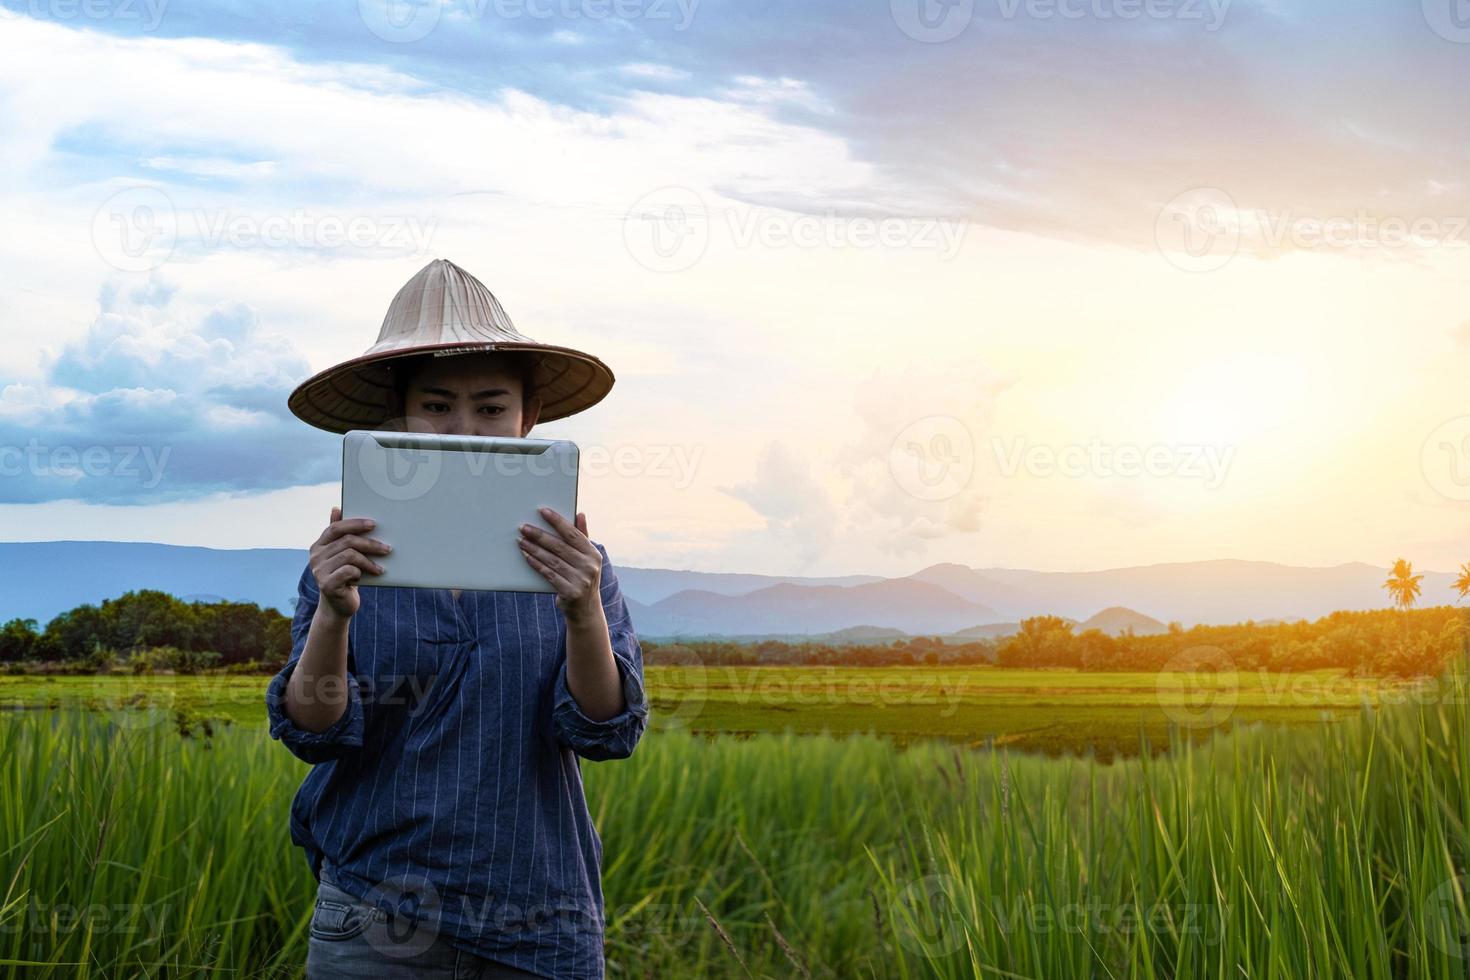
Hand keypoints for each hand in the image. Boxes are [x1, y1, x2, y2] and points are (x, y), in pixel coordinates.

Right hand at [310, 506, 392, 620]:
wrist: (338, 605)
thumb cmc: (344, 576)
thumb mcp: (342, 555)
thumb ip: (339, 534)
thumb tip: (335, 508)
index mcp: (319, 545)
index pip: (336, 528)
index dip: (355, 524)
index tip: (374, 524)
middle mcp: (315, 556)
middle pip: (347, 541)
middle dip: (370, 543)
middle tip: (387, 548)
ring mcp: (318, 571)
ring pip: (350, 555)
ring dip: (369, 561)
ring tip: (380, 568)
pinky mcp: (326, 584)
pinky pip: (349, 571)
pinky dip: (361, 572)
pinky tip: (367, 577)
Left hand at [518, 508, 602, 624]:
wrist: (586, 610)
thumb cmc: (582, 578)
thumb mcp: (587, 558)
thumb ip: (582, 536)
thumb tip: (580, 514)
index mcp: (593, 554)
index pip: (573, 534)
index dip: (557, 521)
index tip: (543, 511)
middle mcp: (589, 566)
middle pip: (560, 546)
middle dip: (540, 535)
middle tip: (524, 527)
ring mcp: (581, 580)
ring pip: (552, 560)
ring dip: (534, 549)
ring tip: (521, 540)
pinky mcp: (570, 592)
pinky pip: (549, 574)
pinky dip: (536, 564)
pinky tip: (527, 556)